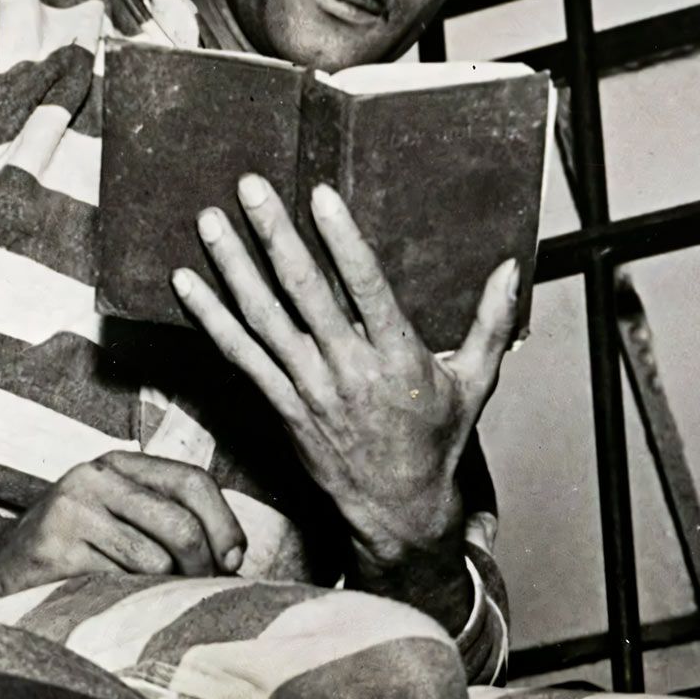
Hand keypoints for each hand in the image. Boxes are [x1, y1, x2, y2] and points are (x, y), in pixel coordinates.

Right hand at [0, 451, 246, 600]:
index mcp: (118, 464)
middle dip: (200, 567)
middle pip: (180, 525)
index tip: (234, 561)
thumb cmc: (76, 551)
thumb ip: (171, 522)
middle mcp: (94, 478)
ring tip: (141, 598)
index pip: (192, 482)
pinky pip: (118, 585)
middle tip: (196, 593)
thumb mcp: (122, 520)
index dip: (225, 524)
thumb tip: (235, 558)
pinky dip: (124, 602)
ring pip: (154, 562)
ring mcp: (71, 510)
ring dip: (159, 592)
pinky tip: (107, 601)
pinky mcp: (53, 549)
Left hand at [170, 175, 519, 585]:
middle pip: (304, 292)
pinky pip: (239, 356)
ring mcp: (308, 389)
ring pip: (262, 319)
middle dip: (274, 236)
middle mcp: (347, 370)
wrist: (396, 510)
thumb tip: (512, 268)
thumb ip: (492, 322)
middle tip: (251, 188)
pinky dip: (211, 318)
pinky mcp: (281, 406)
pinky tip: (187, 283)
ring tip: (210, 222)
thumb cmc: (436, 442)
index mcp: (397, 358)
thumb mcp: (476, 382)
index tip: (321, 197)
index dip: (342, 240)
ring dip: (233, 267)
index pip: (366, 287)